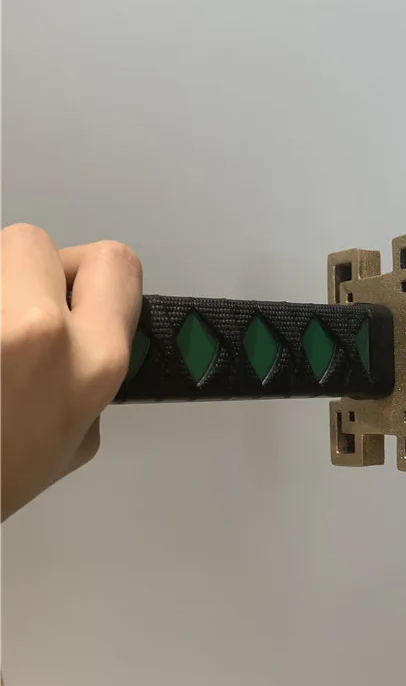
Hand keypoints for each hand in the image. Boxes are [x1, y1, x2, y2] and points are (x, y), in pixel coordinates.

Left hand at [1, 224, 141, 520]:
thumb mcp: (73, 442)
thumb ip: (89, 374)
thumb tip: (78, 335)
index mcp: (91, 362)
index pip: (115, 264)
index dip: (93, 276)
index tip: (73, 297)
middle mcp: (35, 330)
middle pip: (33, 242)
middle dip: (25, 274)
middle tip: (10, 320)